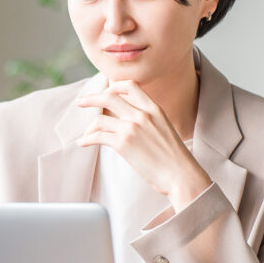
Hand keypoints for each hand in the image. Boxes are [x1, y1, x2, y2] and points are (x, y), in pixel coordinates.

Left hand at [75, 80, 211, 211]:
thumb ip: (149, 121)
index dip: (114, 86)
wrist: (183, 176)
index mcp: (155, 109)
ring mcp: (132, 128)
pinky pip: (97, 136)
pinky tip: (83, 143)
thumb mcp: (165, 130)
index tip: (105, 91)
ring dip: (89, 127)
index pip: (131, 85)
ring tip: (86, 135)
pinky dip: (87, 139)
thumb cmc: (175, 159)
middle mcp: (142, 115)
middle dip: (91, 98)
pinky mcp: (124, 144)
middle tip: (80, 102)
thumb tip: (131, 121)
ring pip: (100, 119)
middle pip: (109, 96)